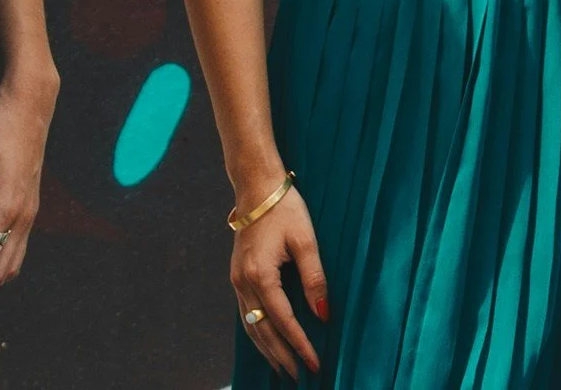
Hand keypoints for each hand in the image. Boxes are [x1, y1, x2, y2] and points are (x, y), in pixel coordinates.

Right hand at [232, 181, 327, 379]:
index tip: (314, 363)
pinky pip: (246, 314)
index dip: (300, 344)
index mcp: (261, 275)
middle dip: (282, 355)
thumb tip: (323, 314)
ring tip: (283, 369)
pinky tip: (267, 343)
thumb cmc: (286, 210)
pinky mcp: (237, 277)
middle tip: (300, 376)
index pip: (284, 320)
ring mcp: (237, 281)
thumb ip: (315, 279)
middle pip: (263, 331)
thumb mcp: (307, 241)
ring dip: (267, 349)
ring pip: (251, 326)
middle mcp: (243, 283)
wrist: (257, 189)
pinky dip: (257, 333)